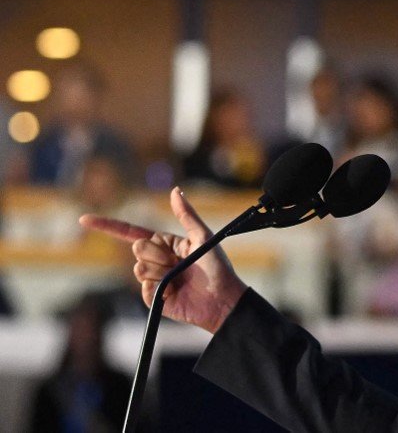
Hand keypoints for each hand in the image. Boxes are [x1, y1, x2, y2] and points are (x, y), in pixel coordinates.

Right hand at [80, 188, 247, 332]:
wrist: (221, 299)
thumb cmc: (217, 266)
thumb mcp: (203, 236)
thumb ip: (186, 214)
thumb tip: (175, 190)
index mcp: (165, 244)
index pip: (132, 232)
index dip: (108, 226)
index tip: (84, 219)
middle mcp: (157, 260)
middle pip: (137, 248)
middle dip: (157, 253)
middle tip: (178, 261)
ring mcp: (153, 279)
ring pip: (139, 269)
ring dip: (161, 271)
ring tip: (180, 277)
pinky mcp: (153, 299)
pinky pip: (145, 288)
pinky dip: (159, 288)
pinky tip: (175, 291)